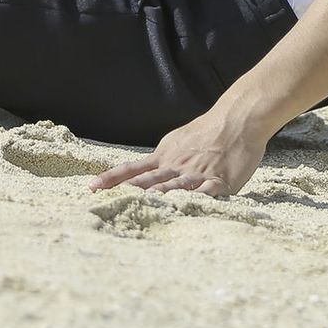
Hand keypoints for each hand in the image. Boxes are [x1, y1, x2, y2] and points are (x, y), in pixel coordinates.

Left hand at [88, 107, 268, 196]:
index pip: (133, 168)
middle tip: (106, 201)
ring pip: (174, 186)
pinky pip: (206, 193)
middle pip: (148, 180)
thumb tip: (144, 173)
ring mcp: (197, 173)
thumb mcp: (177, 141)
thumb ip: (162, 159)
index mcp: (165, 155)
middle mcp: (176, 164)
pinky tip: (187, 209)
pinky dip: (195, 202)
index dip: (112, 178)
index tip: (91, 187)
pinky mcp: (220, 181)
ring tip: (141, 204)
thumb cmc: (206, 131)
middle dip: (128, 191)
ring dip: (157, 196)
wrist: (236, 119)